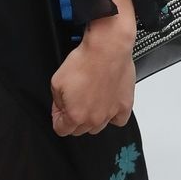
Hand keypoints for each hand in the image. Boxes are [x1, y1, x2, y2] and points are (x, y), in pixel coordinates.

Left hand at [50, 18, 135, 135]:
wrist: (107, 49)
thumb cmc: (84, 62)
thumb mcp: (56, 81)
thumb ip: (57, 101)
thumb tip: (61, 107)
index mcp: (75, 115)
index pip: (61, 130)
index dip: (57, 118)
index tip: (60, 110)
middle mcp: (94, 118)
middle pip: (79, 130)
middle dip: (73, 118)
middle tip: (74, 100)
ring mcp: (110, 113)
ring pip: (97, 127)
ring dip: (91, 117)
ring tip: (90, 99)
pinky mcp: (124, 105)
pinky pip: (118, 120)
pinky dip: (113, 115)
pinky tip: (107, 104)